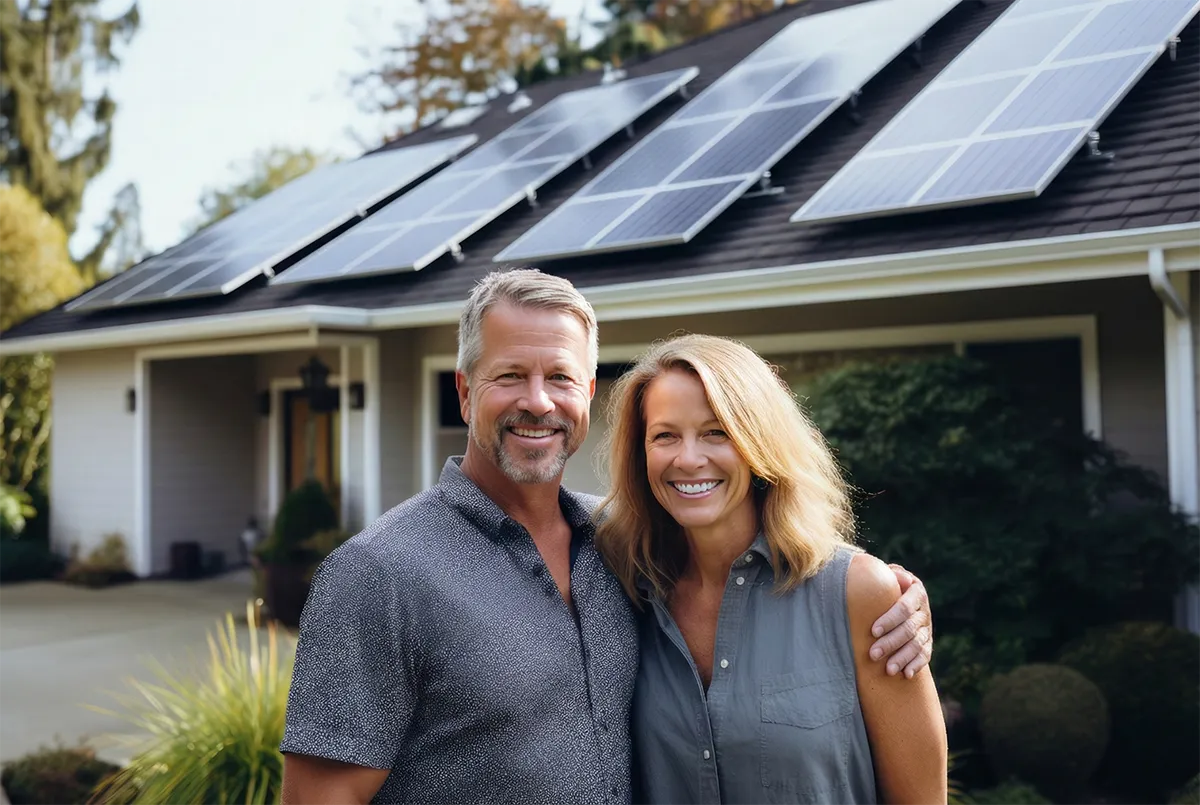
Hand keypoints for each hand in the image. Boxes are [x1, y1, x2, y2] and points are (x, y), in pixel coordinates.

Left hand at [868, 563, 932, 677]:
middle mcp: (924, 611)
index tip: (873, 631)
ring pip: (917, 645)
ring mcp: (927, 628)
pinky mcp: (927, 642)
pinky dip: (917, 665)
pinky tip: (906, 675)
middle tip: (873, 654)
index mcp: (916, 591)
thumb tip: (896, 575)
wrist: (899, 596)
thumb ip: (889, 573)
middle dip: (891, 643)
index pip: (903, 607)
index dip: (889, 619)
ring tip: (888, 670)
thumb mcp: (888, 574)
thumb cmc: (885, 585)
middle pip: (909, 629)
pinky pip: (925, 655)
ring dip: (902, 658)